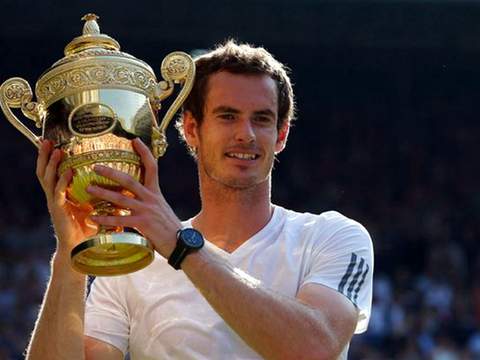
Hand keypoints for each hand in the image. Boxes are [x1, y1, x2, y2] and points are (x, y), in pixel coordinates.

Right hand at [36, 140, 96, 254]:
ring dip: (52, 165)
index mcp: (63, 192)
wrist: (81, 247)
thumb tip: (123, 179)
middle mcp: (56, 195)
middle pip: (45, 171)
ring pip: (47, 179)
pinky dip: (63, 182)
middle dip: (45, 155)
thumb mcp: (94, 204)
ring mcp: (55, 202)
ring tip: (58, 151)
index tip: (54, 141)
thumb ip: (102, 191)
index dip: (51, 157)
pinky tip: (69, 173)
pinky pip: (58, 194)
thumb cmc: (89, 226)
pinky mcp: (59, 211)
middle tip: (48, 141)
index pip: (54, 170)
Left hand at [87, 138, 180, 257]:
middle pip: (129, 180)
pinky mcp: (142, 224)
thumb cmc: (170, 227)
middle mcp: (151, 198)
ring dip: (103, 193)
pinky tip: (93, 217)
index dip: (144, 152)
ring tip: (88, 188)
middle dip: (111, 172)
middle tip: (95, 167)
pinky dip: (105, 218)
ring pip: (121, 198)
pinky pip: (120, 219)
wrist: (180, 242)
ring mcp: (146, 210)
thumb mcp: (161, 208)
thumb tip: (137, 198)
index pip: (152, 167)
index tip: (135, 140)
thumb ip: (149, 201)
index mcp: (156, 193)